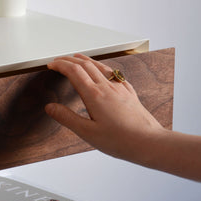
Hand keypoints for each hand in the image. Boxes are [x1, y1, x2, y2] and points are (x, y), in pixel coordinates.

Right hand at [45, 54, 164, 160]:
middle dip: (69, 60)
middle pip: (85, 65)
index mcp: (94, 95)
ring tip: (77, 58)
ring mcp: (120, 88)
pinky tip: (104, 71)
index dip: (60, 65)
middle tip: (59, 60)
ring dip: (86, 59)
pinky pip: (114, 73)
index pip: (73, 72)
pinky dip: (102, 67)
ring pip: (100, 66)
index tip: (51, 65)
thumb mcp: (87, 133)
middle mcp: (107, 87)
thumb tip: (50, 107)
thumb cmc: (121, 140)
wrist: (150, 143)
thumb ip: (67, 118)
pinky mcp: (129, 93)